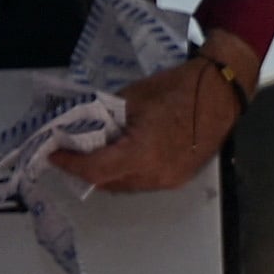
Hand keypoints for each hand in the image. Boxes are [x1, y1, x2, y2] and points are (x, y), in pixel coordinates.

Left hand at [55, 42, 249, 192]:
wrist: (220, 92)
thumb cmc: (176, 88)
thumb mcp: (131, 97)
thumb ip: (104, 117)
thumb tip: (80, 125)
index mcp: (143, 154)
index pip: (96, 170)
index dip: (70, 164)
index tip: (53, 153)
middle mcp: (157, 175)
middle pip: (109, 182)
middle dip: (84, 170)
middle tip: (68, 150)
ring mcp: (170, 180)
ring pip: (126, 185)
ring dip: (105, 172)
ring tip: (91, 150)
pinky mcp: (179, 177)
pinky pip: (143, 181)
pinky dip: (125, 170)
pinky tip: (118, 152)